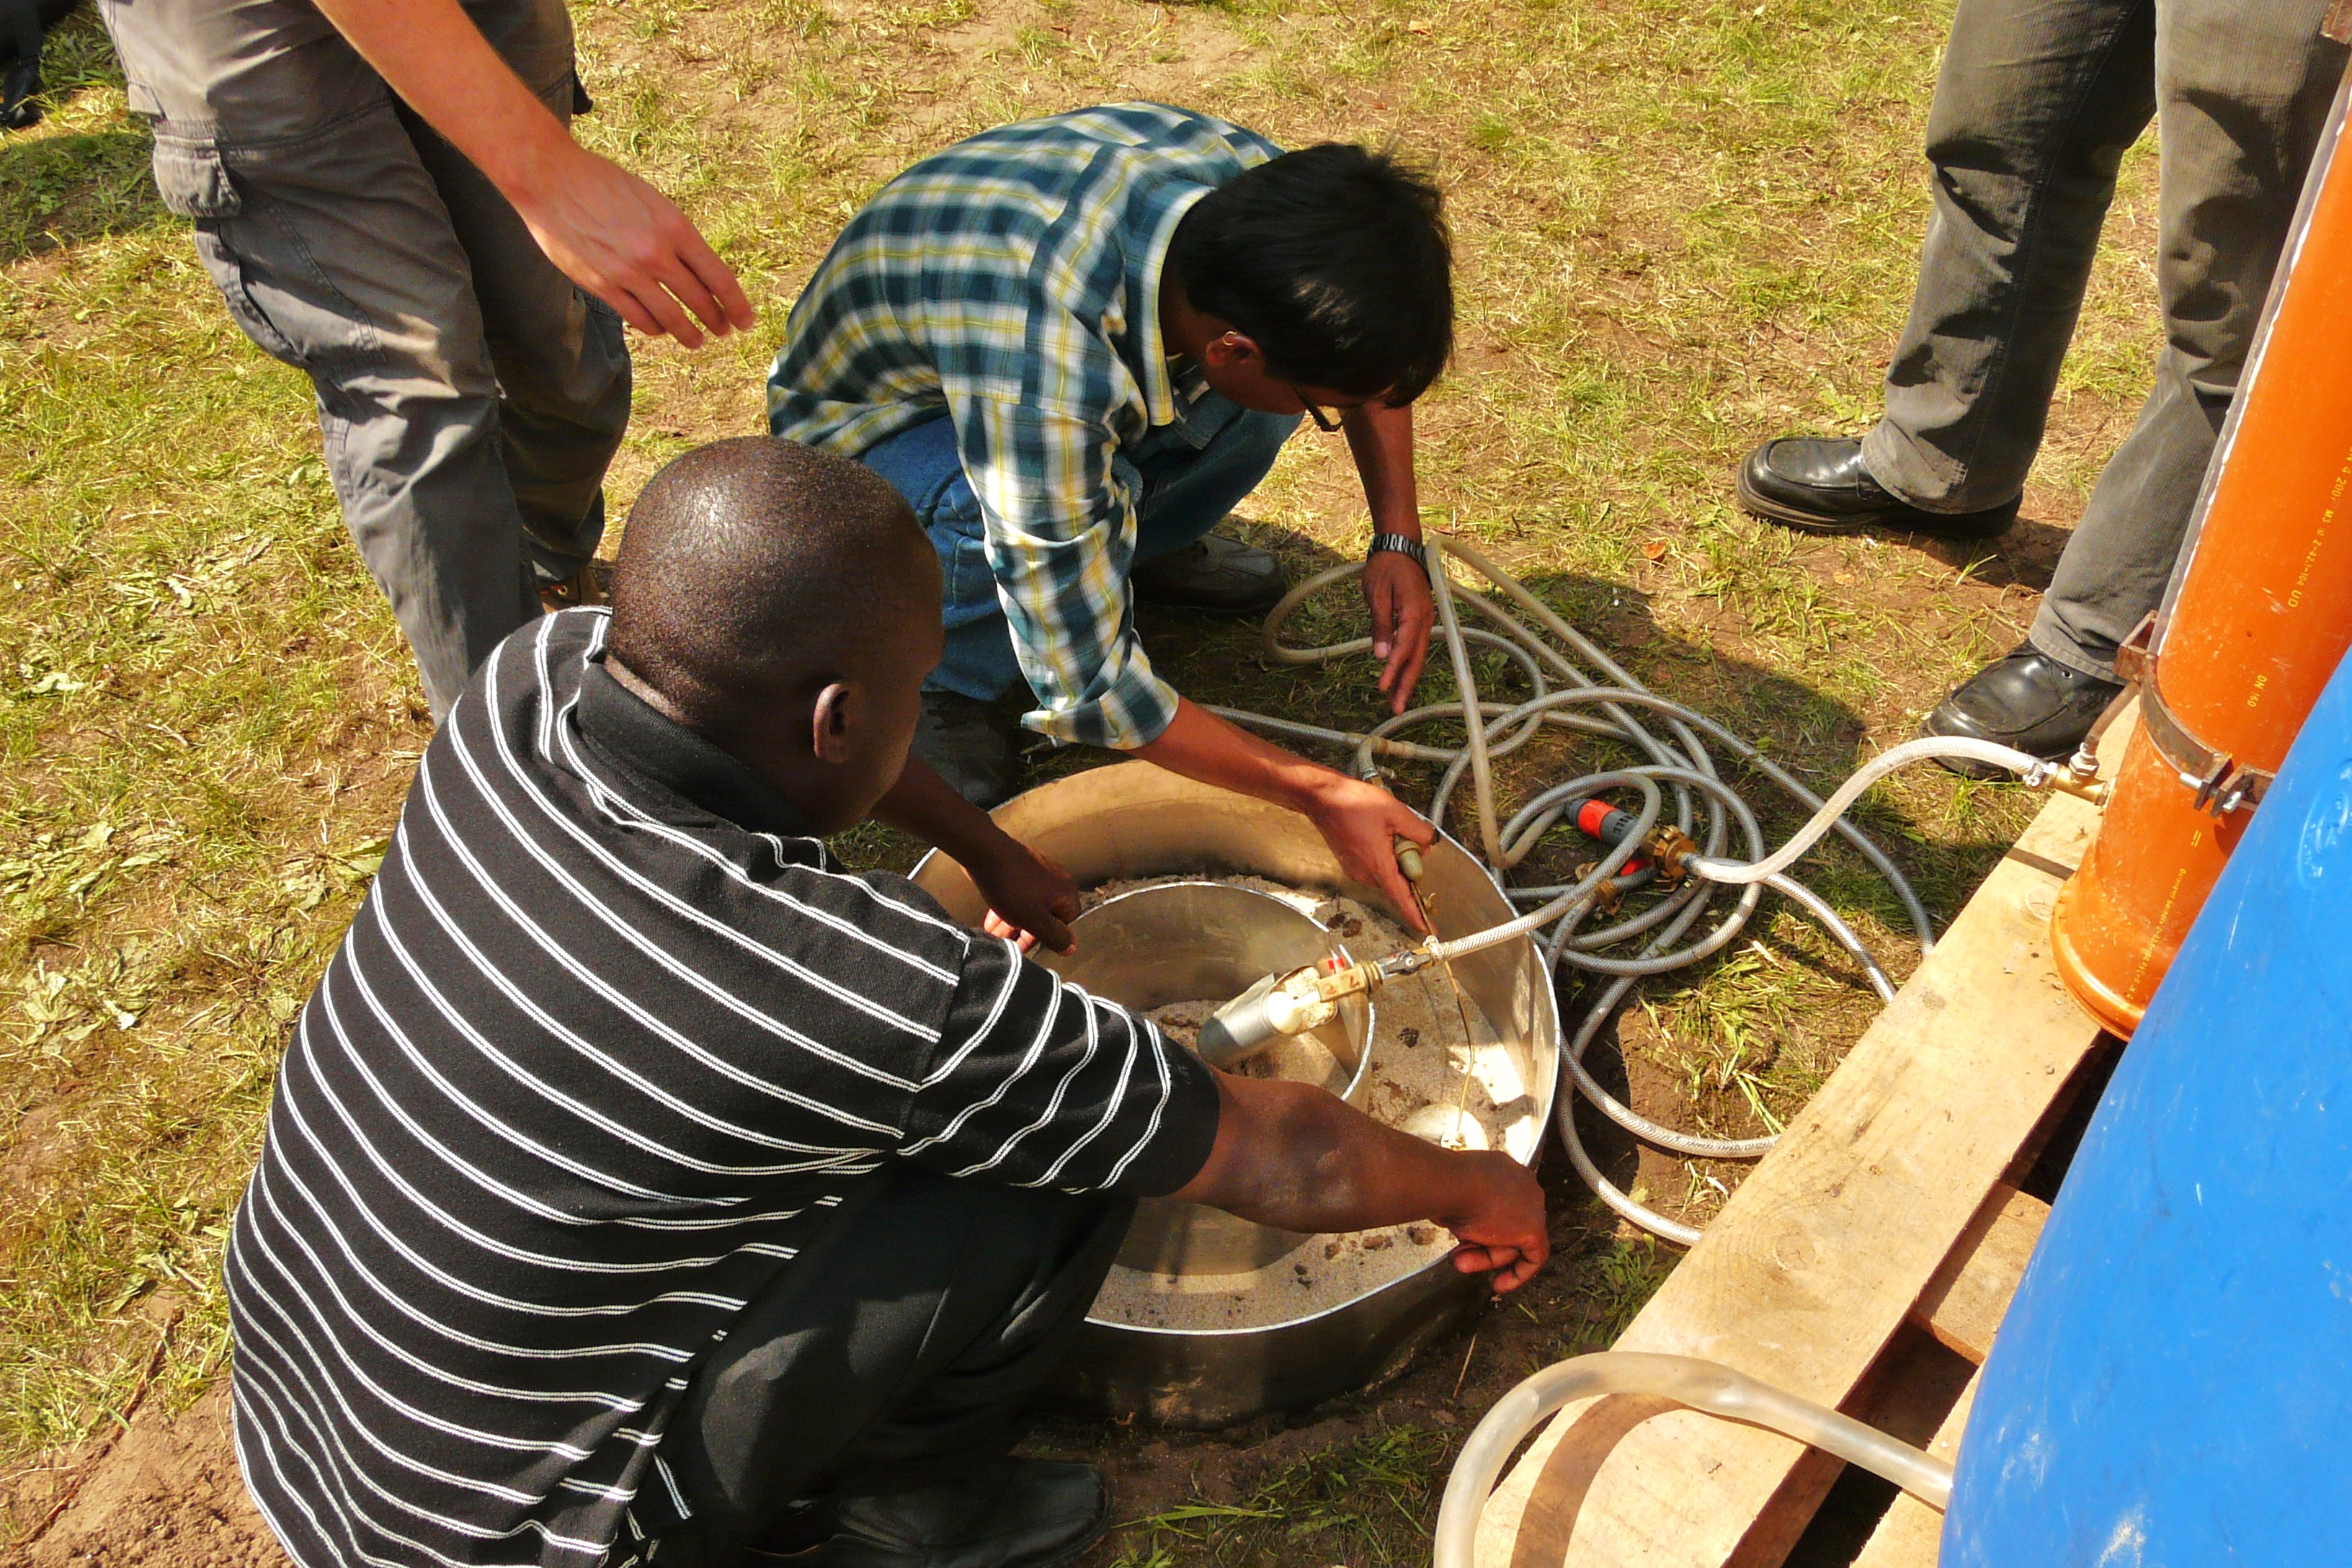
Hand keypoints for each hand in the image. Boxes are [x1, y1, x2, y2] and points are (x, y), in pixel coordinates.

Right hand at [512, 144, 754, 345]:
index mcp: (675, 227)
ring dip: (688, 334)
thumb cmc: (603, 184)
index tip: (746, 320)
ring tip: (696, 341)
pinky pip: (639, 319)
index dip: (737, 304)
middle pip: (699, 301)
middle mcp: (656, 254)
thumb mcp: (652, 201)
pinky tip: (660, 329)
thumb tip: (698, 270)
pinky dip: (655, 328)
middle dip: (716, 321)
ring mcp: (628, 273)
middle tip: (724, 331)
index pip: (719, 278)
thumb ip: (676, 236)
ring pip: (671, 318)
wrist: (551, 180)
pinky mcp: (603, 286)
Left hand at [971, 842, 1079, 955]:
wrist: (985, 852)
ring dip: (1011, 923)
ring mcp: (1037, 871)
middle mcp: (1056, 880)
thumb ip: (1056, 937)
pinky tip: (990, 920)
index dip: (1047, 940)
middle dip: (1023, 933)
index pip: (1066, 924)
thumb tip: (1072, 947)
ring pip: (1028, 906)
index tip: (1026, 949)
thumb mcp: (1036, 921)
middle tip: (1005, 944)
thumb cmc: (1013, 887)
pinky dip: (1006, 908)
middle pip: (1045, 915)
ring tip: (993, 935)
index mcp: (1066, 892)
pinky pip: (1016, 894)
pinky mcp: (1019, 867)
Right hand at [1302, 773, 1436, 932]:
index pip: (1401, 898)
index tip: (1428, 928)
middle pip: (1398, 882)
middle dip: (1409, 867)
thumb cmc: (1352, 803)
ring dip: (1395, 859)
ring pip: (1386, 873)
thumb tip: (1428, 844)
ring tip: (1389, 831)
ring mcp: (1356, 870)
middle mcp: (1365, 873)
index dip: (1416, 914)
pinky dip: (1384, 856)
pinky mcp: (1350, 864)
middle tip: (1409, 840)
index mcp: (1378, 865)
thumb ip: (1417, 831)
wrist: (1322, 798)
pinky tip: (1379, 833)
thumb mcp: (1395, 812)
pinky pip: (1375, 867)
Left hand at [1362, 549, 1434, 714]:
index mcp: (1414, 613)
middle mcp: (1424, 619)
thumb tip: (1382, 656)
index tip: (1383, 688)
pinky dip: (1408, 662)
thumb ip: (1380, 626)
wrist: (1400, 546)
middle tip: (1396, 707)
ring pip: (1417, 654)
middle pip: (1416, 658)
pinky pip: (1416, 645)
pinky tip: (1400, 674)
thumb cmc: (1386, 567)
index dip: (1393, 671)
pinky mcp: (1420, 618)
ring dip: (1408, 676)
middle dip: (1406, 684)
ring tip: (1397, 699)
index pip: (1403, 649)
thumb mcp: (1376, 594)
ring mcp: (1425, 619)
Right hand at [1440, 1151, 1548, 1292]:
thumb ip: (1464, 1208)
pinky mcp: (1534, 1228)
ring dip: (1485, 1258)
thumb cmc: (1443, 1186)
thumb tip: (1459, 1222)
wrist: (1450, 1183)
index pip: (1499, 1204)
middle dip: (1481, 1245)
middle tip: (1458, 1257)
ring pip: (1513, 1240)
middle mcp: (1521, 1183)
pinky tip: (1499, 1285)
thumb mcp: (1452, 1197)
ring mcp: (1532, 1205)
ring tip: (1461, 1263)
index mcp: (1502, 1169)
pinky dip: (1518, 1274)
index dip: (1480, 1228)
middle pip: (1508, 1224)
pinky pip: (1533, 1257)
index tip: (1464, 1240)